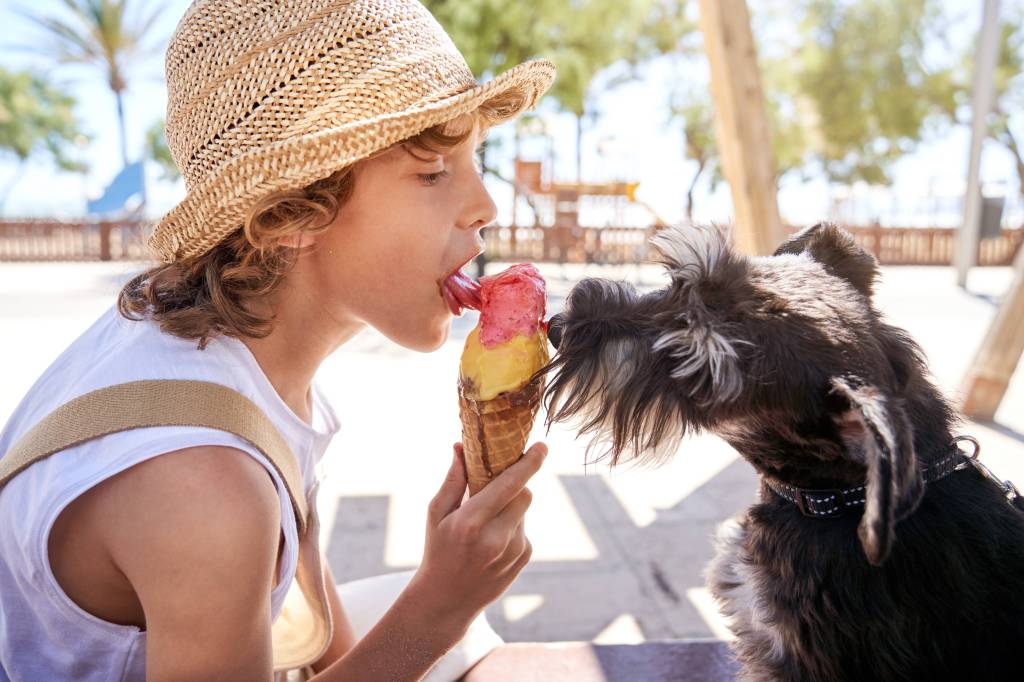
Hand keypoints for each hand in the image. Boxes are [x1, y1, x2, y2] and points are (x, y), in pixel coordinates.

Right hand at [409, 441, 546, 626]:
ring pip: (524, 510)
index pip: (509, 485)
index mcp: (470, 523)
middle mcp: (496, 538)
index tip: (542, 446)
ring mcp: (513, 551)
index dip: (529, 463)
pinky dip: (511, 525)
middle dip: (515, 485)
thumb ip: (453, 480)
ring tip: (485, 524)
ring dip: (510, 507)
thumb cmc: (438, 550)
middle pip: (525, 493)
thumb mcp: (436, 514)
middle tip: (496, 486)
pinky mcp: (524, 558)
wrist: (446, 601)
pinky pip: (524, 527)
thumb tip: (461, 447)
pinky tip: (491, 541)